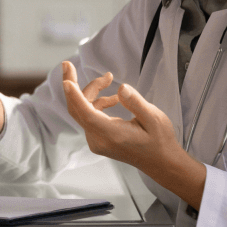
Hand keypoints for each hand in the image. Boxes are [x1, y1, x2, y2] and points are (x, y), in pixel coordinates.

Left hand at [61, 61, 206, 208]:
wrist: (161, 162)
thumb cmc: (160, 140)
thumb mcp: (154, 118)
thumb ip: (136, 102)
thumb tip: (121, 88)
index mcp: (113, 134)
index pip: (87, 113)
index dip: (75, 95)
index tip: (66, 80)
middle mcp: (99, 140)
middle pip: (78, 109)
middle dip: (74, 86)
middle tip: (69, 64)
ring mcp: (96, 142)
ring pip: (82, 112)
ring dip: (91, 93)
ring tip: (109, 79)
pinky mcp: (97, 140)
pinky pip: (88, 117)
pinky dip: (95, 104)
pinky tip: (112, 99)